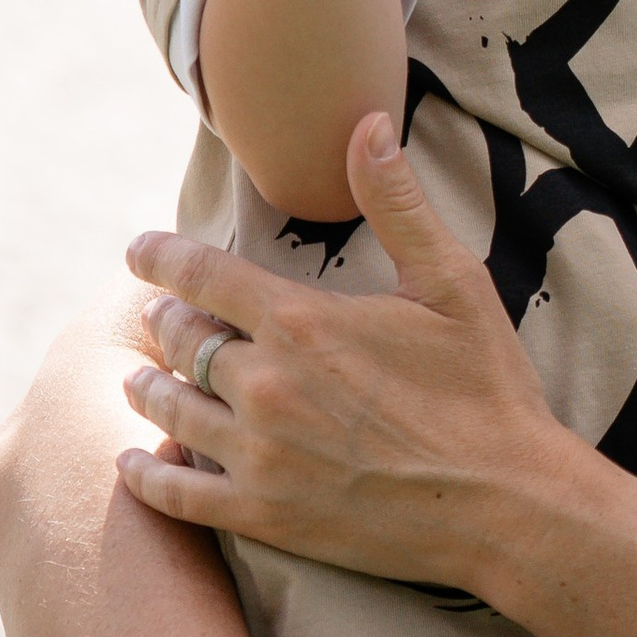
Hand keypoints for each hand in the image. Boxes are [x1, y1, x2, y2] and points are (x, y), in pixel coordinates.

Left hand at [117, 114, 576, 605]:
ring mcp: (259, 454)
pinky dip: (146, 477)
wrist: (505, 504)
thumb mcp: (452, 283)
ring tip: (140, 379)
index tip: (136, 250)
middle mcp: (265, 385)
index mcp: (302, 321)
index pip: (201, 274)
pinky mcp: (264, 514)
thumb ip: (397, 203)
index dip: (160, 257)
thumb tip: (367, 122)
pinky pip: (177, 494)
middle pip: (181, 341)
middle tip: (157, 318)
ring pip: (171, 411)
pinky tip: (131, 463)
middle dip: (164, 322)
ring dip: (149, 389)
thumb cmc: (486, 388)